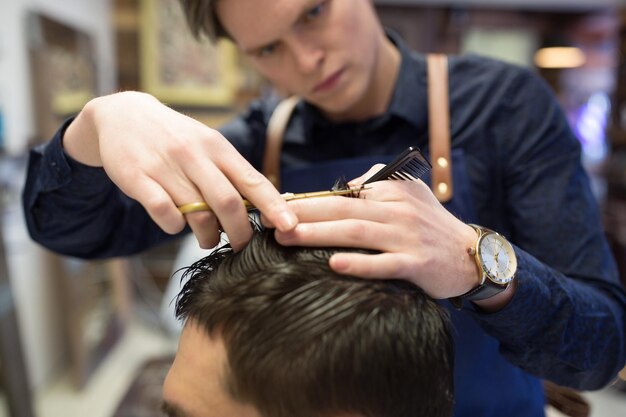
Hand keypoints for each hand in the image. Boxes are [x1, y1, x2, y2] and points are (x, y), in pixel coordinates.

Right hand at [64, 91, 296, 249]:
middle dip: (240, 233)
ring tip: (207, 238)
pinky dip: (174, 227)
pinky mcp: (137, 178)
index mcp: (218, 147)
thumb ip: (232, 174)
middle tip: (241, 247)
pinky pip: (163, 213)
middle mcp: (194, 155)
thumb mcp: (208, 145)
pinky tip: (175, 224)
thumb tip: (264, 208)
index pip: (253, 180)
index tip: (290, 227)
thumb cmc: (177, 138)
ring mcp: (166, 166)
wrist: (124, 115)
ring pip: (197, 213)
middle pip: (228, 203)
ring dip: (207, 235)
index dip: (274, 206)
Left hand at [266, 174, 480, 298]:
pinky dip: (360, 264)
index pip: (343, 195)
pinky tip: (334, 264)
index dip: (309, 199)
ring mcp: (407, 237)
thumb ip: (380, 183)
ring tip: (288, 238)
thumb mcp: (411, 194)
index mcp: (392, 193)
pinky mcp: (418, 263)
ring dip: (320, 235)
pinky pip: (385, 263)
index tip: (278, 204)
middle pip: (343, 210)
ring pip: (357, 233)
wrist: (472, 256)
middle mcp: (398, 211)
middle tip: (270, 221)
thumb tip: (349, 185)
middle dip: (304, 214)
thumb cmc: (433, 226)